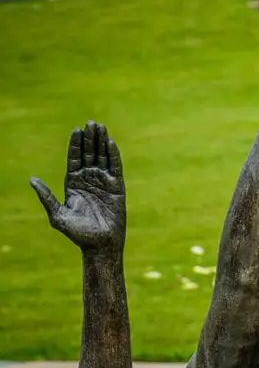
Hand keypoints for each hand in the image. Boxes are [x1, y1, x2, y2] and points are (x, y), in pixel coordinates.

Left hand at [30, 121, 125, 251]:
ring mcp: (103, 182)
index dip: (75, 145)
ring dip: (101, 142)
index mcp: (73, 184)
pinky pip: (115, 167)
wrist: (100, 244)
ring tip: (101, 127)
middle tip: (91, 123)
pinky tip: (110, 142)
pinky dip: (114, 154)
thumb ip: (46, 197)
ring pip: (102, 157)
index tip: (76, 130)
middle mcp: (88, 180)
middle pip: (89, 154)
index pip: (74, 159)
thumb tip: (32, 180)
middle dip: (89, 138)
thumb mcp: (57, 215)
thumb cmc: (78, 233)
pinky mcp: (117, 187)